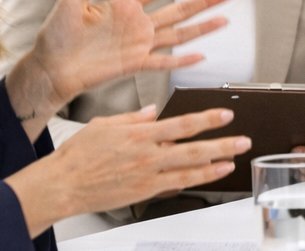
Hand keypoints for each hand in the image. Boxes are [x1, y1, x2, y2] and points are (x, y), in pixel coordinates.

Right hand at [6, 106, 250, 236]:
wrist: (62, 185)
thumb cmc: (77, 156)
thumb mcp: (104, 125)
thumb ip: (132, 118)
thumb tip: (151, 112)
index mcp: (138, 134)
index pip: (181, 124)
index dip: (207, 119)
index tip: (225, 114)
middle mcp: (146, 155)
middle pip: (193, 148)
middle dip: (222, 143)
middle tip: (242, 139)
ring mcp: (147, 176)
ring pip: (189, 171)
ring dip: (215, 165)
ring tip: (233, 160)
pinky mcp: (143, 192)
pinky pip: (175, 186)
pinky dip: (195, 181)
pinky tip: (209, 176)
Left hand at [17, 0, 233, 116]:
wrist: (51, 67)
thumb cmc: (56, 35)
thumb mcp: (70, 2)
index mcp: (124, 5)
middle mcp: (137, 24)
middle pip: (179, 9)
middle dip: (204, 0)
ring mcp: (138, 45)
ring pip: (178, 34)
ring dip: (202, 28)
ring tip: (224, 20)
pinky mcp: (134, 64)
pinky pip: (162, 63)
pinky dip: (181, 62)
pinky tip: (200, 57)